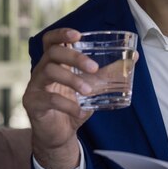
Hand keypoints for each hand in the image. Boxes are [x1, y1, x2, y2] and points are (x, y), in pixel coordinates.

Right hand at [22, 28, 97, 168]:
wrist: (59, 135)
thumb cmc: (74, 105)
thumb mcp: (92, 86)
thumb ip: (108, 72)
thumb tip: (134, 57)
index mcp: (55, 62)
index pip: (50, 40)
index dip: (61, 34)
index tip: (78, 35)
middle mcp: (41, 70)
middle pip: (52, 53)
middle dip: (74, 57)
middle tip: (94, 68)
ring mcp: (35, 86)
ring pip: (49, 72)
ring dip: (73, 80)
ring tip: (89, 91)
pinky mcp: (33, 103)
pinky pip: (49, 98)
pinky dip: (68, 105)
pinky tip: (81, 111)